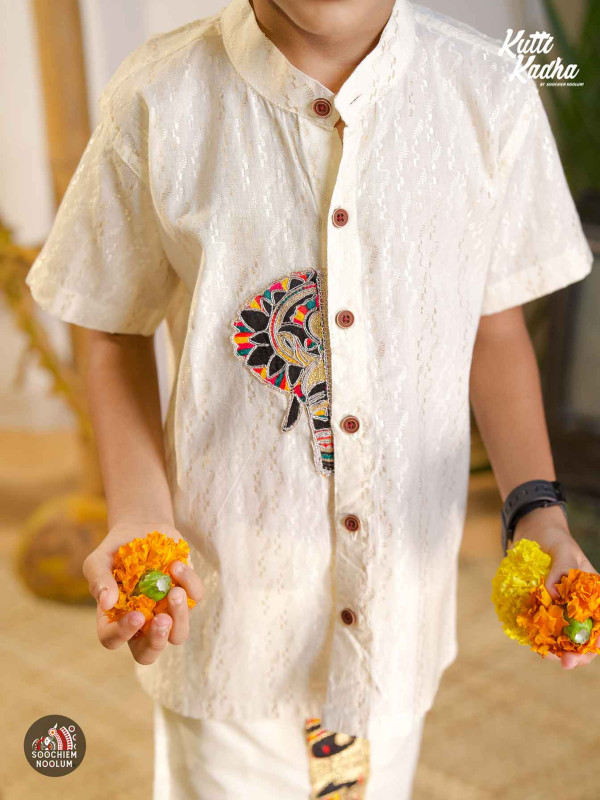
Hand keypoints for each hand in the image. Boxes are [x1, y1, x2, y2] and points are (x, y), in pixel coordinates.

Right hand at [82, 522, 203, 664]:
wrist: (141, 528)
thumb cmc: (115, 550)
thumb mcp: (99, 560)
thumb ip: (98, 580)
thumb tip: (106, 603)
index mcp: (114, 619)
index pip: (112, 640)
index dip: (123, 634)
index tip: (136, 616)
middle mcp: (141, 623)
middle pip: (149, 652)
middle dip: (157, 641)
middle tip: (162, 620)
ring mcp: (166, 611)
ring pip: (178, 634)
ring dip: (180, 617)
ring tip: (175, 591)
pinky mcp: (187, 595)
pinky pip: (195, 598)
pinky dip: (189, 583)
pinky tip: (177, 565)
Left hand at [512, 505, 598, 669]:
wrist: (532, 532)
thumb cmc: (553, 539)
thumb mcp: (562, 548)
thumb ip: (561, 569)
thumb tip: (551, 594)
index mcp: (593, 593)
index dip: (597, 640)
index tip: (589, 648)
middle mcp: (579, 605)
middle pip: (584, 637)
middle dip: (577, 653)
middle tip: (563, 662)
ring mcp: (560, 608)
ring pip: (563, 637)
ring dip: (557, 650)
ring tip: (545, 654)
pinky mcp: (542, 608)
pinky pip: (543, 628)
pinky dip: (540, 637)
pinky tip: (533, 642)